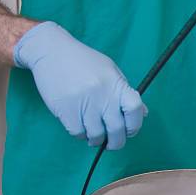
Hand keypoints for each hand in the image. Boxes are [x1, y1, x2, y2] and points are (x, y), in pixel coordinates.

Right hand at [13, 22, 146, 149]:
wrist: (52, 51)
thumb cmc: (84, 62)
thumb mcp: (110, 71)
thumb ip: (125, 92)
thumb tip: (143, 114)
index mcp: (117, 84)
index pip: (135, 110)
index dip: (135, 125)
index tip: (129, 131)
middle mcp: (103, 95)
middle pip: (116, 129)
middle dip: (116, 142)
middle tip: (112, 143)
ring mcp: (84, 103)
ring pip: (96, 135)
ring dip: (96, 139)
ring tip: (93, 134)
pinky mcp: (66, 109)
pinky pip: (78, 132)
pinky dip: (80, 134)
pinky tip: (80, 126)